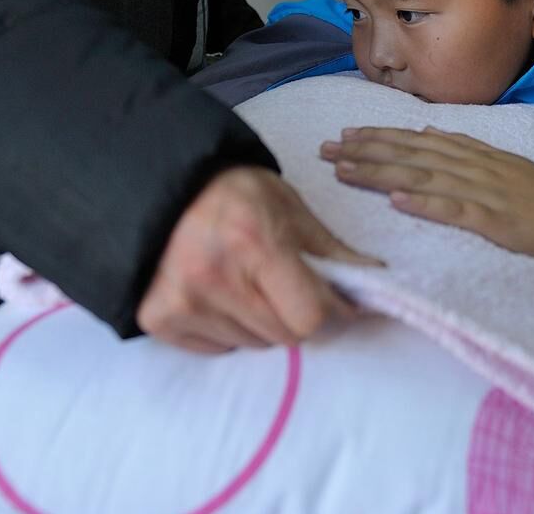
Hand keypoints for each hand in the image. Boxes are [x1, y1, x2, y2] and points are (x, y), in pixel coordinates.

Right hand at [137, 166, 380, 353]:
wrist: (162, 185)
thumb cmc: (235, 193)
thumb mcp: (289, 207)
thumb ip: (331, 251)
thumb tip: (375, 285)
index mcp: (255, 243)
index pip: (310, 317)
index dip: (331, 312)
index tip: (334, 301)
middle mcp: (215, 278)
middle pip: (285, 336)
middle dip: (297, 316)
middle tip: (284, 286)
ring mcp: (182, 301)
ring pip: (253, 345)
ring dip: (261, 324)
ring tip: (245, 284)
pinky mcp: (158, 318)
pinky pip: (217, 349)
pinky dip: (227, 331)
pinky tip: (217, 295)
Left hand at [319, 127, 533, 282]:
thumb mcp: (506, 170)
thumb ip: (467, 152)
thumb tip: (428, 131)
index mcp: (480, 155)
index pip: (421, 140)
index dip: (382, 136)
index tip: (346, 133)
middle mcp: (479, 168)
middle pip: (415, 154)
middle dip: (368, 151)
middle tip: (326, 149)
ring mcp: (488, 194)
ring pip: (426, 178)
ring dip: (383, 172)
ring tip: (345, 170)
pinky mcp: (498, 223)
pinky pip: (457, 212)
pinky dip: (427, 204)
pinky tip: (398, 201)